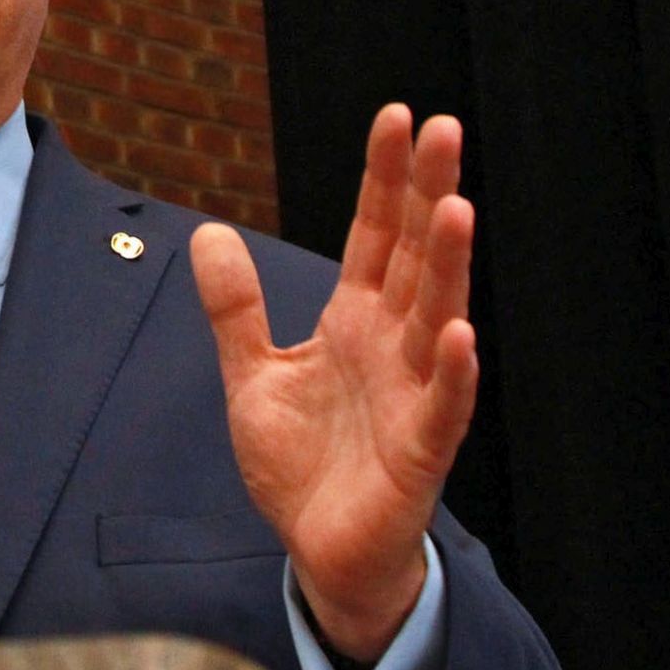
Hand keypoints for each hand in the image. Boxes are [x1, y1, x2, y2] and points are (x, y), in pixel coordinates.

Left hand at [189, 104, 477, 660]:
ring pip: (436, 317)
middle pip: (413, 257)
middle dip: (427, 194)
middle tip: (443, 128)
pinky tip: (460, 333)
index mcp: (354, 322)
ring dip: (447, 265)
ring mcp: (413, 394)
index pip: (374, 235)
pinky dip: (453, 372)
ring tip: (456, 206)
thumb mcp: (252, 374)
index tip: (395, 117)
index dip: (384, 179)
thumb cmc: (301, 463)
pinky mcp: (419, 451)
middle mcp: (393, 346)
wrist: (319, 551)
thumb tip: (209, 232)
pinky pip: (443, 407)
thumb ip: (236, 308)